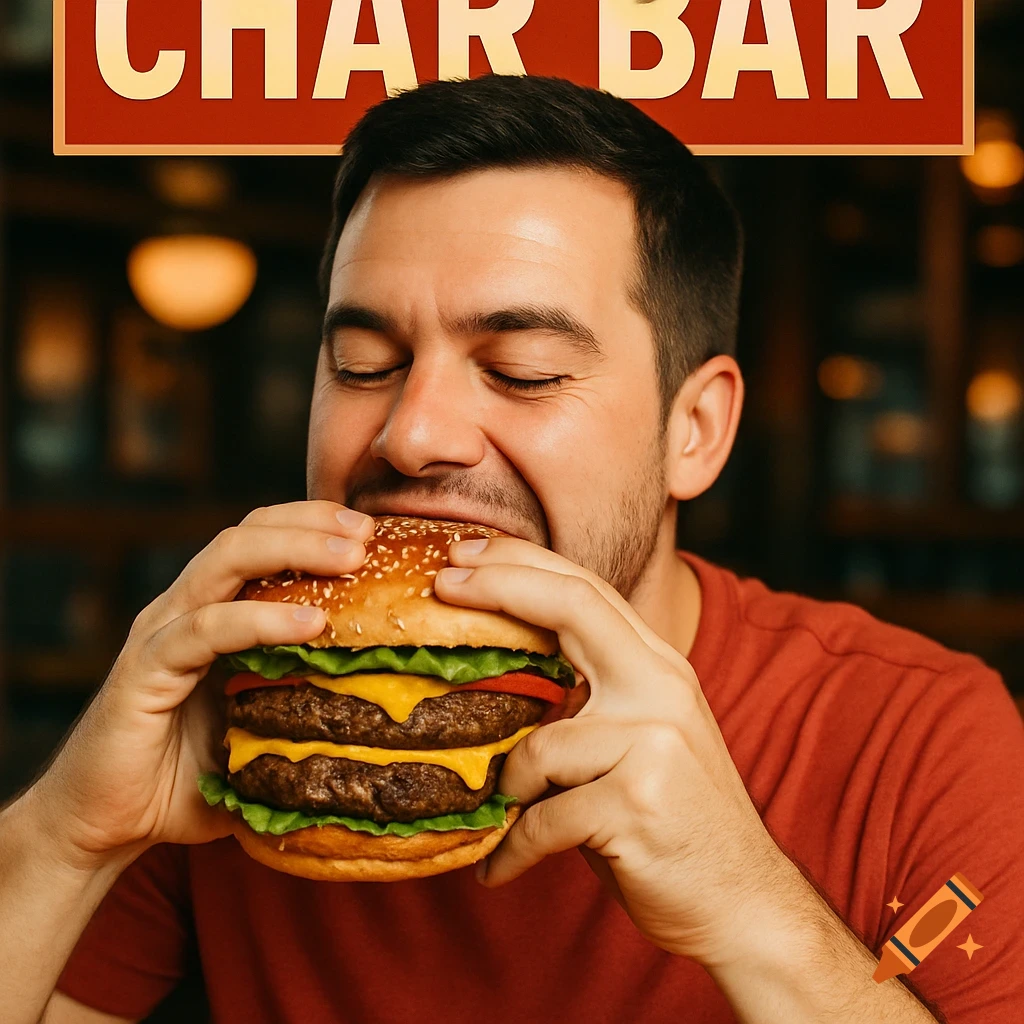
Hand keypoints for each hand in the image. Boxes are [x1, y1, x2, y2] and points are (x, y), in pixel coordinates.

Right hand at [27, 502, 373, 872]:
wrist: (106, 828)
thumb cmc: (190, 780)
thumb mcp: (264, 733)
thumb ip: (308, 708)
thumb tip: (387, 709)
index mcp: (212, 614)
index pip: (262, 541)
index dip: (314, 526)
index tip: (373, 532)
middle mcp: (185, 610)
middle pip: (247, 534)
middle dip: (310, 524)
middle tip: (367, 531)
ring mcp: (161, 634)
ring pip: (225, 563)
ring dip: (293, 551)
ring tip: (351, 559)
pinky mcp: (144, 670)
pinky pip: (206, 629)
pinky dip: (260, 619)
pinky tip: (310, 622)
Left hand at [437, 538, 790, 969]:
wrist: (745, 902)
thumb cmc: (673, 820)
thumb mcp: (642, 737)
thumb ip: (590, 697)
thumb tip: (505, 673)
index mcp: (659, 669)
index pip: (588, 591)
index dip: (524, 563)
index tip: (467, 552)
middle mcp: (663, 690)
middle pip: (574, 608)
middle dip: (499, 584)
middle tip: (441, 580)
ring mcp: (655, 744)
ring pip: (539, 747)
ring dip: (510, 789)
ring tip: (508, 819)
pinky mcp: (637, 804)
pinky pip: (542, 821)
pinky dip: (513, 848)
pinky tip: (499, 867)